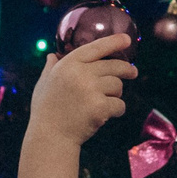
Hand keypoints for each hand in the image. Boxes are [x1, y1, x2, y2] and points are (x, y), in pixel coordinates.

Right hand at [30, 33, 133, 147]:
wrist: (50, 137)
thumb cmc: (46, 110)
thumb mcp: (44, 84)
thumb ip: (50, 68)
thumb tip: (52, 55)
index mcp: (68, 64)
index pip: (96, 47)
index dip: (113, 42)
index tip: (127, 39)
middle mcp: (81, 74)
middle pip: (114, 66)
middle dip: (126, 69)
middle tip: (133, 72)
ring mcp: (91, 90)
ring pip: (118, 85)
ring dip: (115, 94)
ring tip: (103, 102)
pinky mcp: (100, 108)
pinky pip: (120, 104)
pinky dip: (116, 110)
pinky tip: (105, 115)